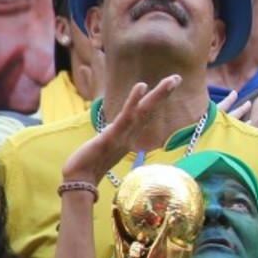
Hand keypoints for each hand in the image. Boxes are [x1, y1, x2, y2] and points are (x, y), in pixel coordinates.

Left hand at [61, 75, 179, 183]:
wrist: (79, 180)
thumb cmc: (88, 165)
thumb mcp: (103, 148)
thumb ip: (111, 140)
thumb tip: (111, 133)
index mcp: (127, 137)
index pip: (144, 116)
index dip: (155, 101)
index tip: (167, 87)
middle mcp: (129, 136)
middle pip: (150, 111)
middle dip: (163, 94)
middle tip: (177, 77)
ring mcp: (122, 135)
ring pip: (144, 112)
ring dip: (158, 94)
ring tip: (172, 79)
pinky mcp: (112, 136)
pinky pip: (126, 116)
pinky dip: (134, 100)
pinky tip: (142, 85)